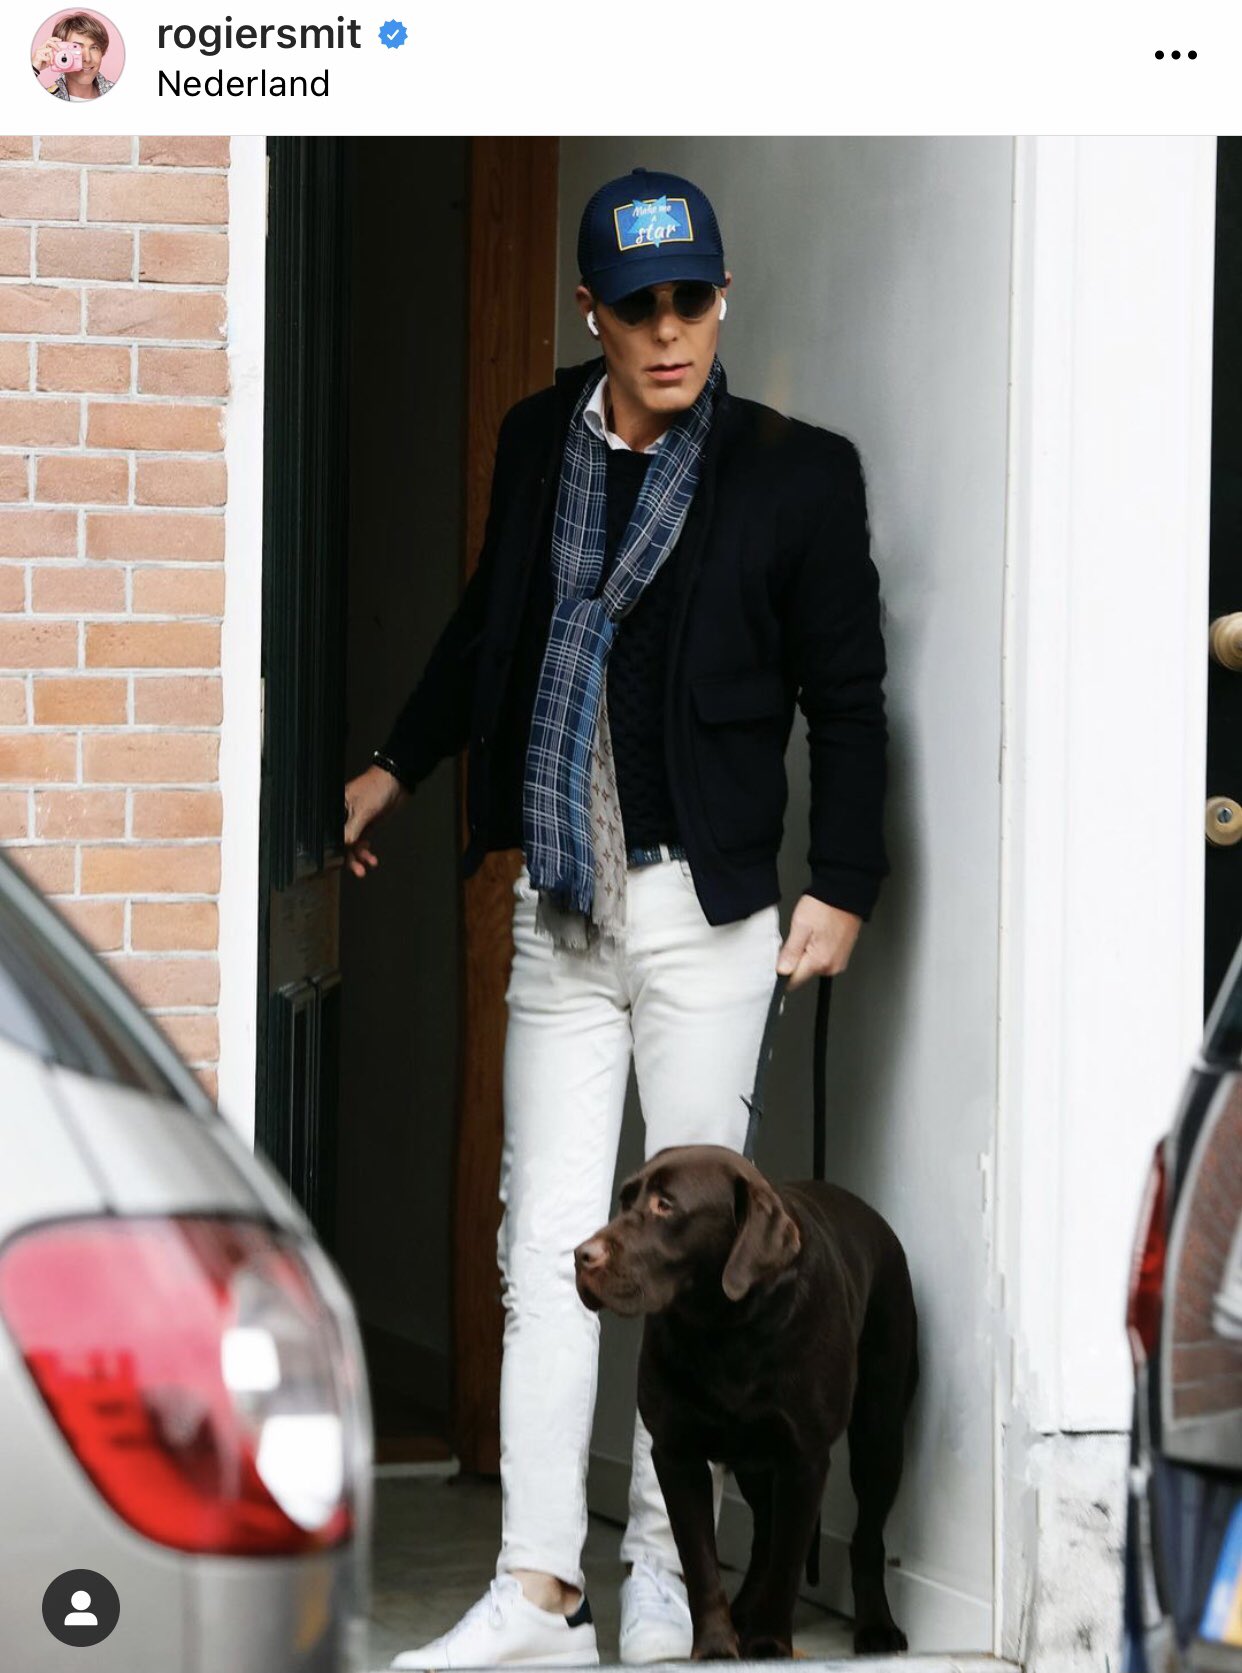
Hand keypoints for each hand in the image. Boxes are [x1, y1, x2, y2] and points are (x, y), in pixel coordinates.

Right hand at [32, 39, 58, 70]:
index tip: (60, 40)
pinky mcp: (38, 56)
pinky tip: (47, 64)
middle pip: (49, 42)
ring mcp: (39, 51)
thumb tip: (59, 56)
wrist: (33, 68)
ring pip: (49, 50)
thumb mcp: (48, 59)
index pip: (48, 40)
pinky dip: (49, 61)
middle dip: (55, 45)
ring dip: (52, 57)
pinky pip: (47, 57)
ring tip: (51, 62)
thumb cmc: (40, 63)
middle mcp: (40, 48)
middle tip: (59, 50)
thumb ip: (52, 56)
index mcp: (43, 48)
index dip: (54, 39)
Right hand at [343, 763, 407, 878]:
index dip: (332, 848)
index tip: (337, 863)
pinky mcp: (366, 825)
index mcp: (335, 808)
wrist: (397, 782)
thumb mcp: (362, 811)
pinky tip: (371, 859)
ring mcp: (355, 821)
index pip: (329, 833)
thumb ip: (351, 831)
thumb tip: (343, 846)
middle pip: (340, 842)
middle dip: (348, 857)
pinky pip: (361, 843)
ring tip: (366, 867)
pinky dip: (366, 852)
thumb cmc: (377, 787)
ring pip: (351, 845)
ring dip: (359, 857)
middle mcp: (342, 816)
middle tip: (357, 870)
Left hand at [776, 895, 861, 987]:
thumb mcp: (800, 926)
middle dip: (795, 960)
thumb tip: (782, 971)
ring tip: (810, 934)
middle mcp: (831, 966)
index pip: (793, 981)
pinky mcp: (841, 957)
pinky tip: (818, 936)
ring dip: (806, 955)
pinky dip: (816, 951)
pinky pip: (822, 961)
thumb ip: (790, 952)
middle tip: (798, 938)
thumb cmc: (824, 906)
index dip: (783, 970)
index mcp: (819, 961)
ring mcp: (838, 962)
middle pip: (803, 974)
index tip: (781, 957)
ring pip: (812, 967)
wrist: (844, 895)